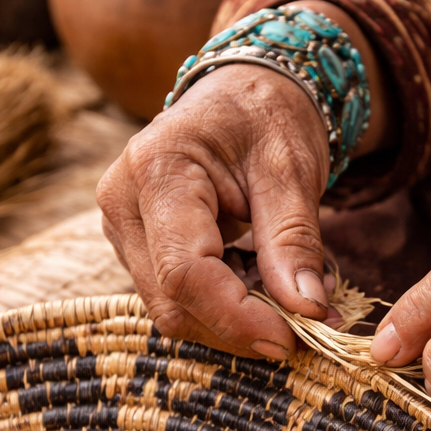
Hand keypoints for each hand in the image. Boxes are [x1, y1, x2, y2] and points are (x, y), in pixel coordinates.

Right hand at [97, 65, 329, 358]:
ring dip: (235, 321)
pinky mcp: (137, 247)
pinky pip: (176, 298)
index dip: (237, 317)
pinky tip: (262, 285)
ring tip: (289, 297)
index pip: (185, 272)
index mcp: (156, 170)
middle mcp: (122, 203)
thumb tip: (308, 312)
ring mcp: (123, 229)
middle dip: (241, 328)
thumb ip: (295, 241)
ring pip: (172, 310)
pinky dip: (225, 307)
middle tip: (307, 328)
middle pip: (173, 302)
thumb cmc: (266, 117)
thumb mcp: (291, 170)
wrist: (241, 92)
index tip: (293, 338)